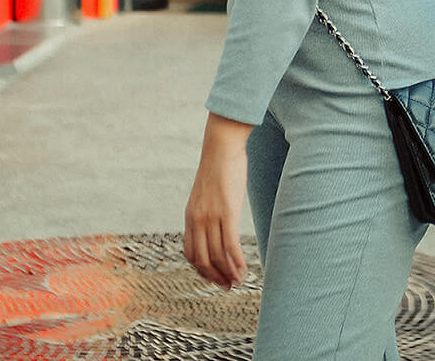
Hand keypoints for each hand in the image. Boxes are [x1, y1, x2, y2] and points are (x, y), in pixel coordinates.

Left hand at [183, 112, 251, 287]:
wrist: (221, 146)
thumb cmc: (218, 168)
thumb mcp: (206, 193)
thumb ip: (207, 210)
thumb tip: (215, 222)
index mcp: (190, 217)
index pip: (190, 253)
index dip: (202, 271)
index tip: (214, 278)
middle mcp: (198, 219)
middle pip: (203, 259)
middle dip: (215, 277)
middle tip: (228, 286)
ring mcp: (212, 216)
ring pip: (217, 255)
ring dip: (228, 272)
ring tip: (238, 280)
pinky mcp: (228, 211)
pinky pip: (230, 244)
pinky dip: (236, 261)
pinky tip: (244, 269)